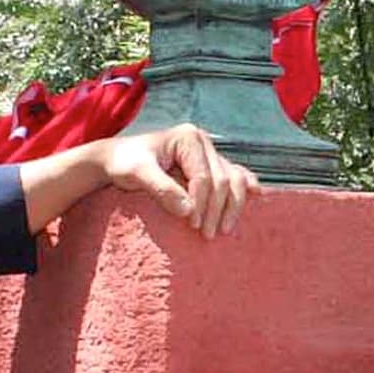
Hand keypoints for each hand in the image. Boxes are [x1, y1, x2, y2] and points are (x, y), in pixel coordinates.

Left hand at [104, 124, 255, 238]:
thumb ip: (161, 188)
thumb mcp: (136, 173)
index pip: (204, 176)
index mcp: (188, 138)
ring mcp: (210, 154)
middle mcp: (204, 142)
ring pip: (235, 179)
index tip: (192, 225)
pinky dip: (244, 189)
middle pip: (223, 179)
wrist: (118, 160)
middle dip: (217, 209)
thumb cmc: (124, 164)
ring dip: (233, 206)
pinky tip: (255, 198)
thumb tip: (188, 210)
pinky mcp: (212, 166)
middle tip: (207, 235)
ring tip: (223, 229)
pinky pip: (236, 177)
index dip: (201, 203)